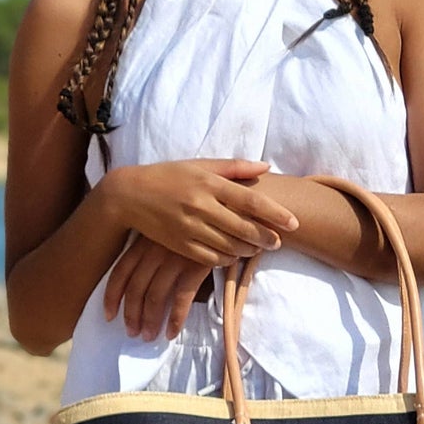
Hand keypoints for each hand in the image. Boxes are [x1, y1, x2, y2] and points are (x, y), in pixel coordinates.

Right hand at [102, 158, 298, 268]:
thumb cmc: (170, 176)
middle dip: (266, 238)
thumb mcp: (200, 164)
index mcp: (209, 183)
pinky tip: (234, 255)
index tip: (293, 223)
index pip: (250, 201)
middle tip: (278, 242)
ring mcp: (190, 227)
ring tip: (258, 248)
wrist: (130, 195)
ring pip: (230, 245)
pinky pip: (211, 258)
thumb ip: (234, 167)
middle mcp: (201, 205)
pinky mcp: (180, 244)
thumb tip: (266, 166)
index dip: (275, 214)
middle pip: (244, 228)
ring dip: (249, 250)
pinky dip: (227, 259)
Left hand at [104, 233, 216, 340]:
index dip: (112, 296)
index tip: (108, 315)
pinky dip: (175, 319)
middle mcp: (155, 249)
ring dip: (149, 320)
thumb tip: (140, 282)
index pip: (120, 271)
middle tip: (132, 333)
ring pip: (155, 296)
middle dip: (131, 314)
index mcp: (144, 240)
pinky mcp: (196, 266)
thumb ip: (152, 249)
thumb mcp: (166, 229)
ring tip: (148, 336)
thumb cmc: (194, 222)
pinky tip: (171, 332)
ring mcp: (175, 258)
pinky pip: (181, 298)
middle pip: (135, 288)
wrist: (225, 213)